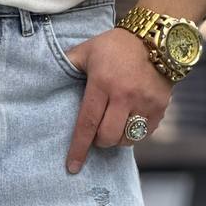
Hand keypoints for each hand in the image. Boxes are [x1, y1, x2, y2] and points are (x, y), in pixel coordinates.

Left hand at [63, 28, 172, 171]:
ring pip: (126, 139)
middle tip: (98, 129)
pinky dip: (135, 132)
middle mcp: (125, 95)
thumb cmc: (115, 46)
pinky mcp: (160, 107)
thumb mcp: (87, 50)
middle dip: (99, 141)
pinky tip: (131, 118)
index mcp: (103, 83)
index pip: (87, 123)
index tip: (72, 167)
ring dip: (117, 138)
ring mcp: (145, 102)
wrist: (156, 38)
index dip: (79, 148)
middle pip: (108, 137)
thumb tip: (46, 77)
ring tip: (115, 122)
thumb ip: (67, 64)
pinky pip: (144, 133)